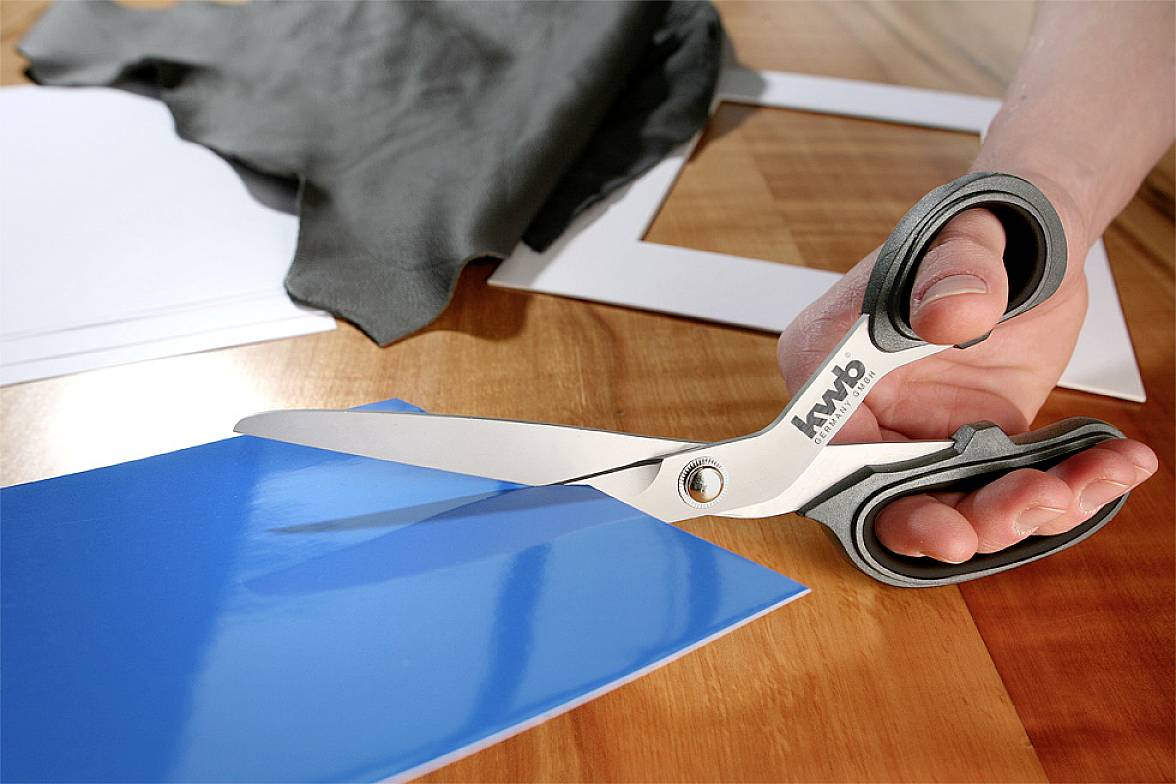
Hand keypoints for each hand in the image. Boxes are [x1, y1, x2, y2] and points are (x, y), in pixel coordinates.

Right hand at [777, 183, 1156, 562]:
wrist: (1034, 243)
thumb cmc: (976, 233)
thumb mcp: (965, 239)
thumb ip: (952, 272)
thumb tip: (950, 313)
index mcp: (830, 360)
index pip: (824, 446)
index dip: (869, 493)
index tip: (930, 523)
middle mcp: (865, 409)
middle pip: (884, 495)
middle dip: (948, 524)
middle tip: (999, 524)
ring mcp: (918, 435)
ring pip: (949, 507)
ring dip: (1013, 514)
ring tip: (1069, 487)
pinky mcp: (973, 448)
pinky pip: (1004, 491)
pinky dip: (1064, 492)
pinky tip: (1112, 469)